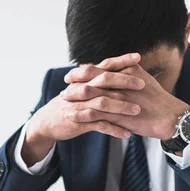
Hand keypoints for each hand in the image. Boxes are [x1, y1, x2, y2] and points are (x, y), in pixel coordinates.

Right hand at [22, 63, 143, 165]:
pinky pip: (99, 126)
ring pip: (102, 104)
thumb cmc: (68, 103)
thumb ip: (95, 79)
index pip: (104, 66)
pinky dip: (114, 130)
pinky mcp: (79, 122)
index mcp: (84, 80)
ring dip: (121, 107)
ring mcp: (80, 106)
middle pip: (104, 82)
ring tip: (138, 110)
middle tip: (142, 84)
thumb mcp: (79, 88)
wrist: (47, 121)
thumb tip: (115, 69)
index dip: (120, 61)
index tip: (137, 57)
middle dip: (124, 82)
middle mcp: (81, 90)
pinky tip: (127, 134)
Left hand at [61, 53, 189, 139]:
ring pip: (90, 95)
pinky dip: (79, 114)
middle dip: (75, 81)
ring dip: (74, 97)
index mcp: (126, 71)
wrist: (169, 118)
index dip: (83, 70)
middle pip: (91, 78)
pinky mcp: (117, 114)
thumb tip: (115, 70)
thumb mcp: (143, 80)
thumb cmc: (157, 100)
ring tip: (63, 100)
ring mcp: (118, 98)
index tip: (72, 74)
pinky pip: (94, 114)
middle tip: (64, 85)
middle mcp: (121, 82)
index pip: (100, 67)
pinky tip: (69, 116)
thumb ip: (127, 74)